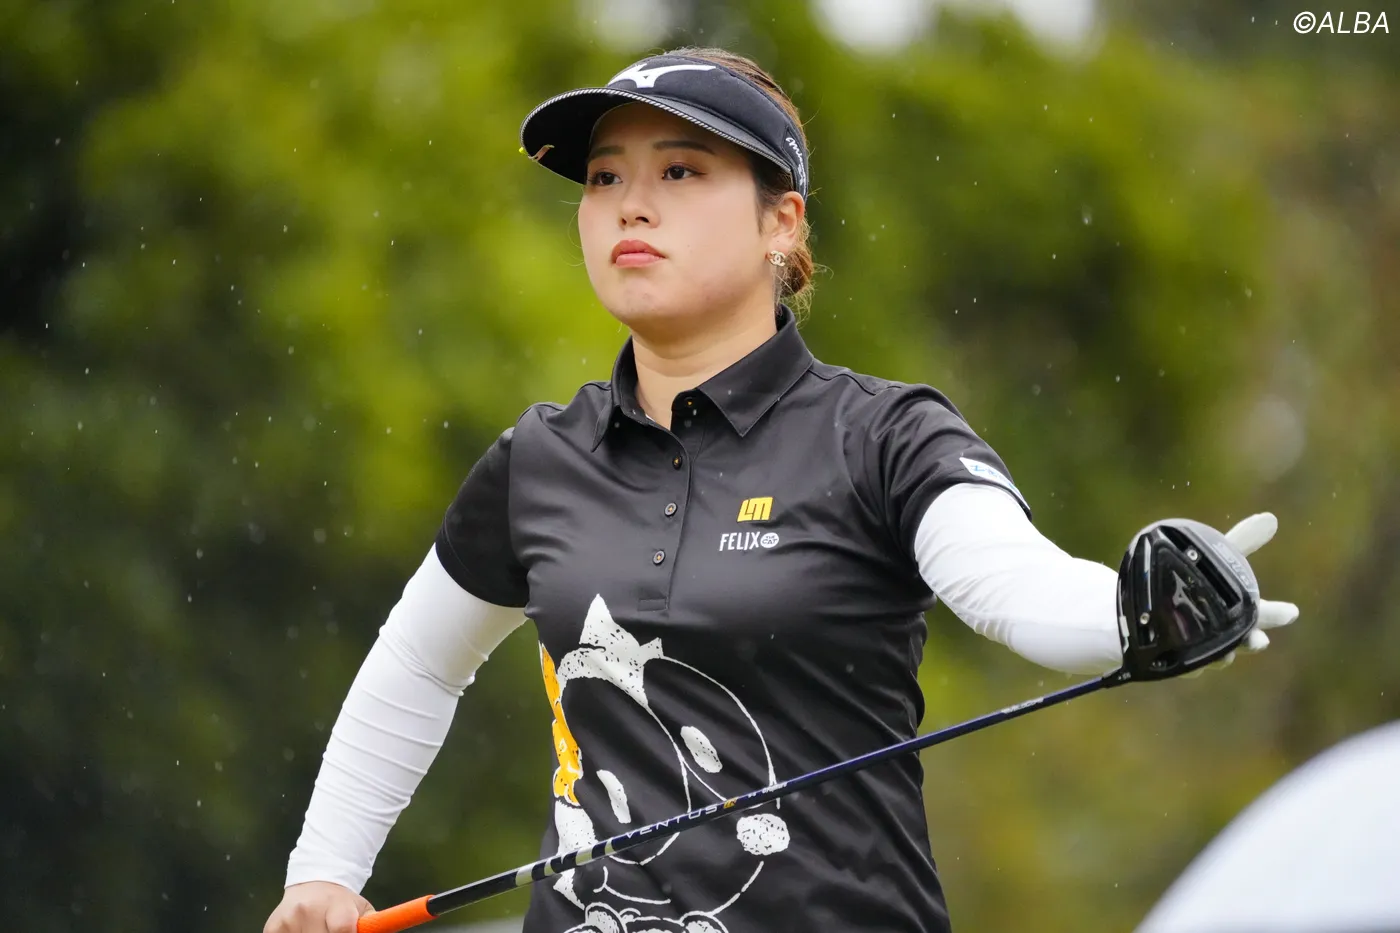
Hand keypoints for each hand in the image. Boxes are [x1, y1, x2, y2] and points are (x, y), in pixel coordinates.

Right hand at [264, 881, 373, 932]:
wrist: (312, 884)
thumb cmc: (342, 905)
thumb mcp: (361, 910)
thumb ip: (369, 926)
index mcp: (336, 904)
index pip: (342, 930)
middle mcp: (309, 909)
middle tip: (331, 932)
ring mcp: (289, 919)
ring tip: (319, 930)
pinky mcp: (272, 928)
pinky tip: (303, 932)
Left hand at [1187, 512, 1299, 675]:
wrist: (1149, 605)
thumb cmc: (1191, 583)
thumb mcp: (1215, 560)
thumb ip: (1241, 542)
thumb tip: (1270, 518)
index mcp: (1238, 613)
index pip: (1263, 614)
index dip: (1276, 614)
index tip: (1291, 612)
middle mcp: (1223, 634)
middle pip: (1244, 641)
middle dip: (1253, 642)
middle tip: (1258, 640)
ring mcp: (1202, 649)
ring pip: (1218, 658)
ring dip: (1224, 656)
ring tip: (1225, 654)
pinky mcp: (1177, 660)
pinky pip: (1187, 667)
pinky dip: (1193, 666)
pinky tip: (1193, 663)